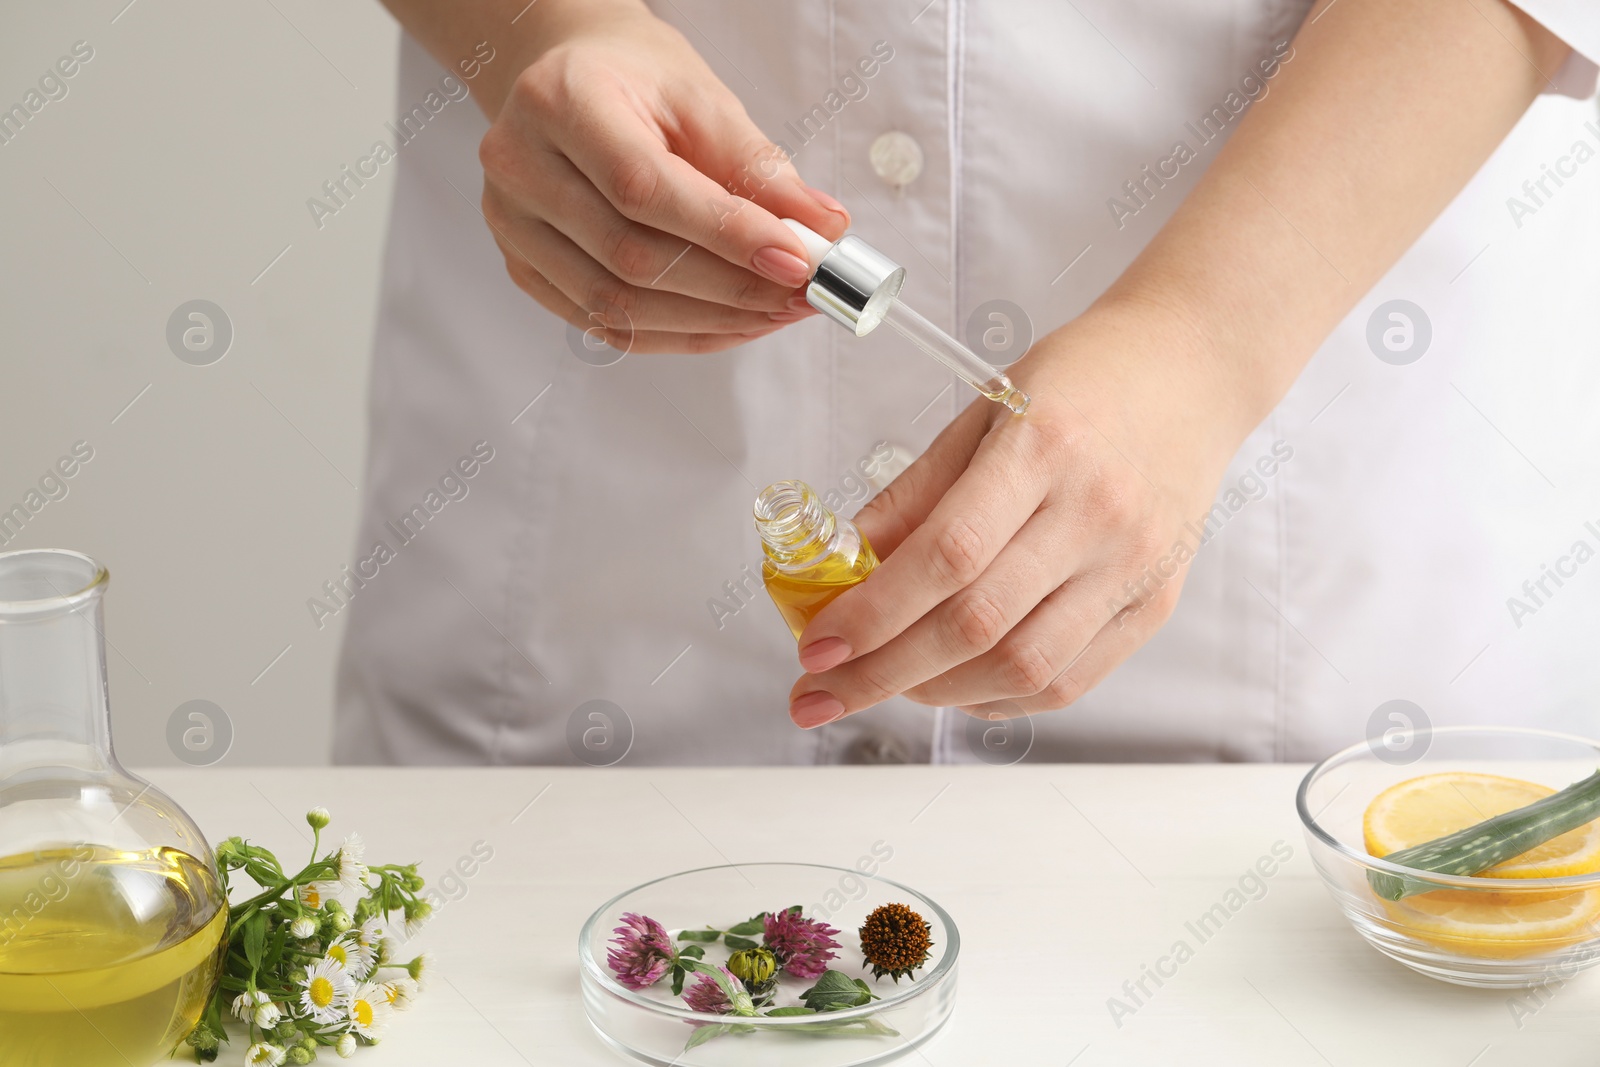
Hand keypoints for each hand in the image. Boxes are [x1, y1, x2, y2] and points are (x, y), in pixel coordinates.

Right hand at [476, 4, 848, 352]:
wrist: (571, 79)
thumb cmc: (635, 80)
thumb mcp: (703, 100)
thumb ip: (759, 167)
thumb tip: (822, 230)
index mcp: (561, 102)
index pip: (643, 188)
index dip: (725, 234)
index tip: (796, 260)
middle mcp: (520, 166)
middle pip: (629, 257)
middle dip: (730, 288)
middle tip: (800, 294)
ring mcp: (512, 225)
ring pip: (617, 305)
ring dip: (711, 321)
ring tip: (776, 310)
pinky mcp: (524, 268)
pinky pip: (606, 324)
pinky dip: (679, 333)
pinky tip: (732, 322)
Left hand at [786, 299, 1254, 725]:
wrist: (1192, 370)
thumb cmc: (1084, 378)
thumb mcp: (985, 410)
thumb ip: (915, 492)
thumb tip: (843, 564)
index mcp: (1044, 448)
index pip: (946, 555)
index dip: (872, 613)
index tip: (816, 646)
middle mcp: (1097, 514)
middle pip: (976, 625)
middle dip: (881, 672)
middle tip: (820, 691)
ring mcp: (1133, 566)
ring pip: (1023, 667)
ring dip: (936, 692)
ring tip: (884, 682)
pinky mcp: (1155, 603)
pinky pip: (1069, 679)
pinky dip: (999, 696)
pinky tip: (953, 684)